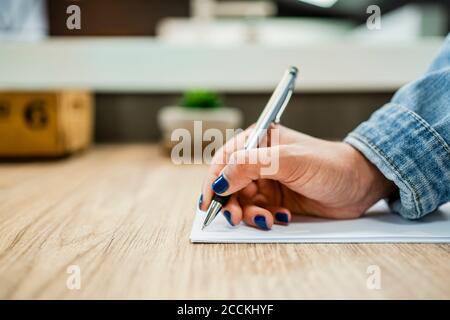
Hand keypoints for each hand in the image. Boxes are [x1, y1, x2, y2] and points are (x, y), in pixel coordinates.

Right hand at [200, 125, 395, 229]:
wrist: (359, 185)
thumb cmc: (330, 164)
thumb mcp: (289, 161)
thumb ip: (251, 166)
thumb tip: (220, 181)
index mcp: (258, 142)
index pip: (225, 160)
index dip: (213, 180)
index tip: (208, 201)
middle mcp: (259, 162)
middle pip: (229, 184)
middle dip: (230, 203)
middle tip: (236, 217)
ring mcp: (268, 182)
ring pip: (242, 201)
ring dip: (249, 214)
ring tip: (266, 219)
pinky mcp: (276, 199)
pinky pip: (258, 212)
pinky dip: (264, 218)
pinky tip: (281, 217)